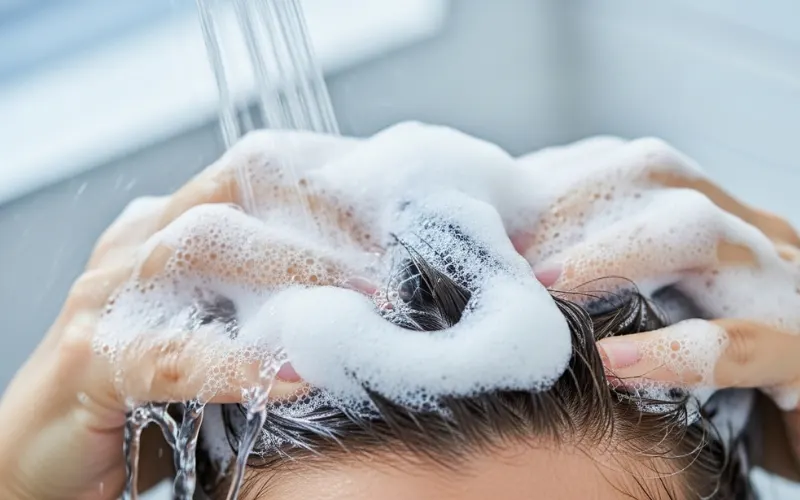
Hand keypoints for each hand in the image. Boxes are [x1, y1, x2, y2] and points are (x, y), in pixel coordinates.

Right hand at [0, 130, 358, 499]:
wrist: (42, 459)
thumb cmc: (142, 394)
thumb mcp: (215, 332)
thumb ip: (268, 308)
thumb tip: (364, 305)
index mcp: (170, 229)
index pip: (255, 171)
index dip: (327, 181)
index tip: (395, 210)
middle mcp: (139, 245)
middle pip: (235, 187)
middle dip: (322, 212)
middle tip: (394, 255)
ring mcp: (107, 295)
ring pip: (201, 246)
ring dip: (295, 271)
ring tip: (364, 304)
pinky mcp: (88, 360)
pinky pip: (170, 352)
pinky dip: (235, 364)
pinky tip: (293, 378)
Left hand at [515, 136, 799, 478]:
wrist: (797, 418)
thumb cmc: (707, 357)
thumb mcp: (656, 301)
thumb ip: (599, 272)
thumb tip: (508, 258)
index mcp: (710, 211)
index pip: (624, 166)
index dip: (551, 183)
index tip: (486, 216)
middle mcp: (748, 231)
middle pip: (658, 177)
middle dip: (568, 205)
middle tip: (499, 250)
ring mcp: (784, 284)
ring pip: (702, 235)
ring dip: (609, 255)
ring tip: (540, 287)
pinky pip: (742, 343)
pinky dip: (672, 351)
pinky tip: (609, 364)